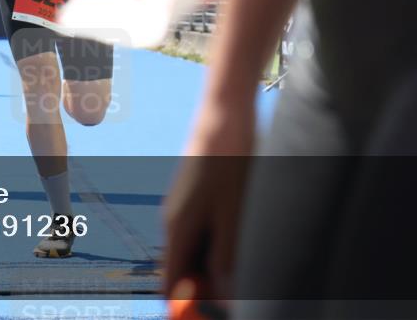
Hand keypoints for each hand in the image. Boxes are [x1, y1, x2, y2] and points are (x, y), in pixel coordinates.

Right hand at [163, 107, 253, 303]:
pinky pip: (204, 233)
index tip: (213, 312)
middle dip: (207, 286)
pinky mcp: (197, 198)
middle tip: (240, 289)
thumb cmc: (230, 163)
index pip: (170, 284)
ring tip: (246, 260)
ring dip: (217, 264)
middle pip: (184, 270)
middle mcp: (174, 221)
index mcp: (177, 229)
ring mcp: (184, 208)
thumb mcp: (233, 216)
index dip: (188, 304)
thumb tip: (221, 296)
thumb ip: (225, 258)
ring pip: (197, 252)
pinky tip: (244, 234)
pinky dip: (220, 244)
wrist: (225, 116)